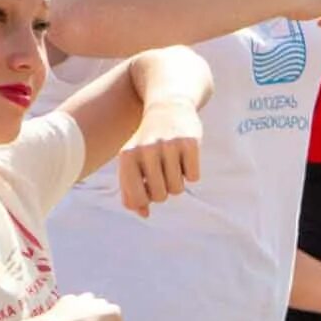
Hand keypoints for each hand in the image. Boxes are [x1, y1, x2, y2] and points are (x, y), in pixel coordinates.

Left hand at [115, 101, 202, 216]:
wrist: (168, 107)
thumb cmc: (147, 142)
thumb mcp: (132, 162)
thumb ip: (132, 190)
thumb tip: (143, 214)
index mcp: (127, 156)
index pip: (137, 198)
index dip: (145, 199)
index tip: (147, 188)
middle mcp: (146, 149)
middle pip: (160, 196)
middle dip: (164, 190)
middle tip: (163, 173)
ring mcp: (168, 145)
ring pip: (178, 189)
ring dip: (178, 182)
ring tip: (173, 164)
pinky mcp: (190, 142)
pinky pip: (194, 177)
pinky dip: (191, 172)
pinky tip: (185, 157)